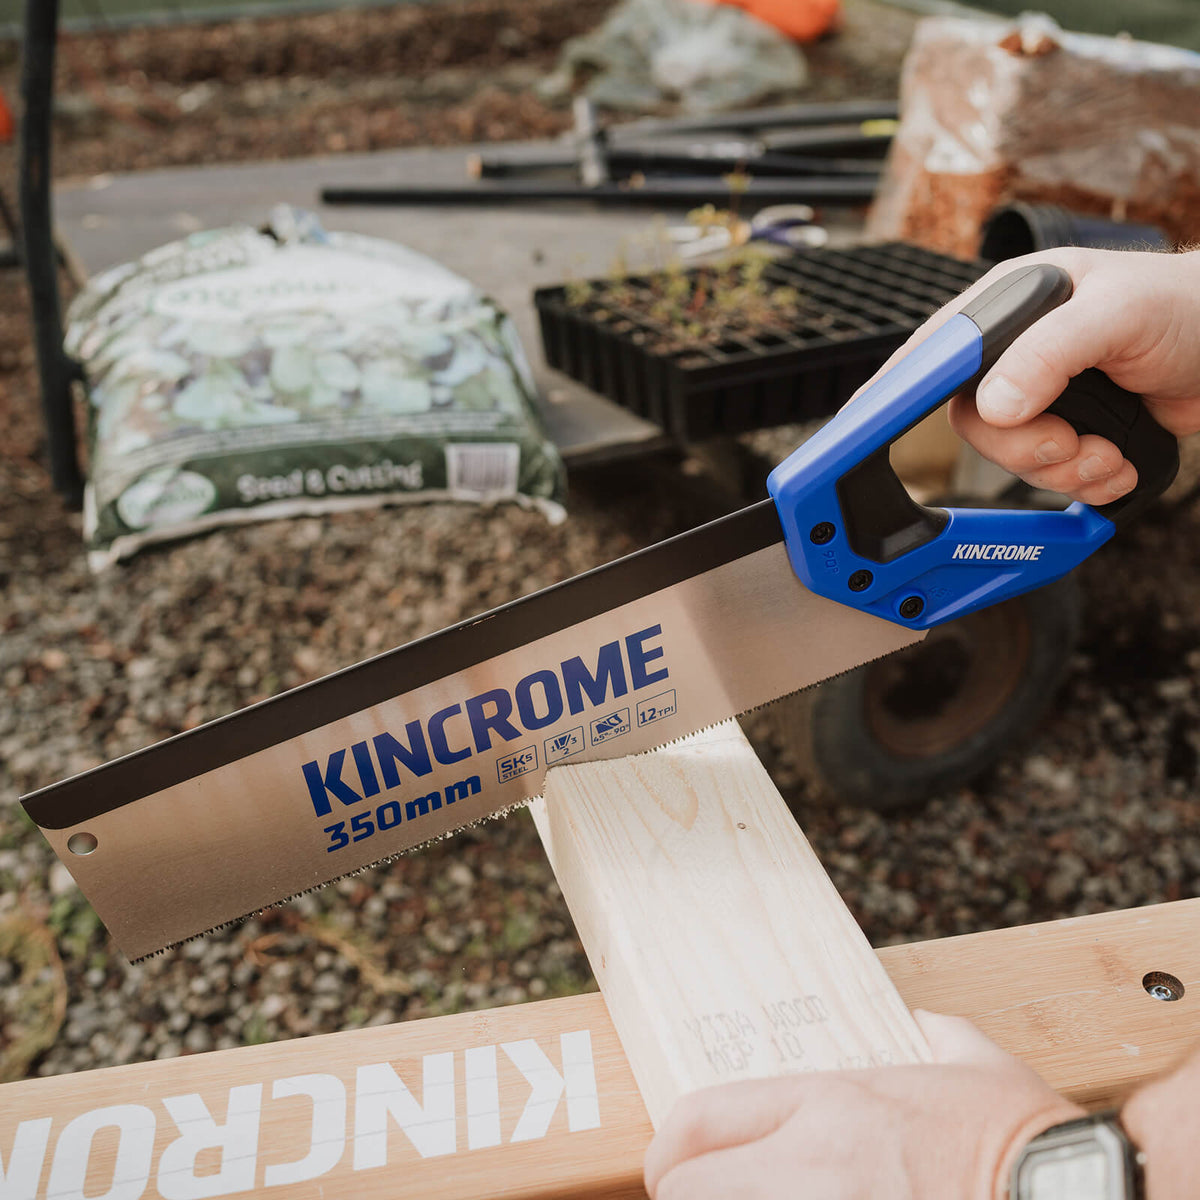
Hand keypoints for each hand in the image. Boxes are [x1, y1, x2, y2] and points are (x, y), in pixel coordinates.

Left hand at [643, 1010, 1082, 1199]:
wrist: (1077, 1198)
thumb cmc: (1028, 1142)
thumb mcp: (976, 1067)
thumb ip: (936, 1038)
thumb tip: (924, 1025)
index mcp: (832, 1102)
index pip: (701, 1115)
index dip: (669, 1150)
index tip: (672, 1166)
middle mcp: (814, 1162)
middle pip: (686, 1185)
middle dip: (682, 1194)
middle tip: (697, 1198)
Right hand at [876, 247, 1199, 506]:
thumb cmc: (1186, 306)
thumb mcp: (1116, 314)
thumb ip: (1049, 353)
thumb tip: (993, 405)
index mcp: (1007, 308)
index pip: (932, 352)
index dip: (892, 392)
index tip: (857, 426)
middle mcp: (1013, 355)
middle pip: (971, 424)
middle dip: (1024, 447)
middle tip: (1070, 440)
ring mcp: (1038, 398)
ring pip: (1009, 458)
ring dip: (1063, 469)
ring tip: (1108, 450)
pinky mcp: (1066, 433)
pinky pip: (1047, 476)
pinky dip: (1085, 482)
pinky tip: (1117, 460)